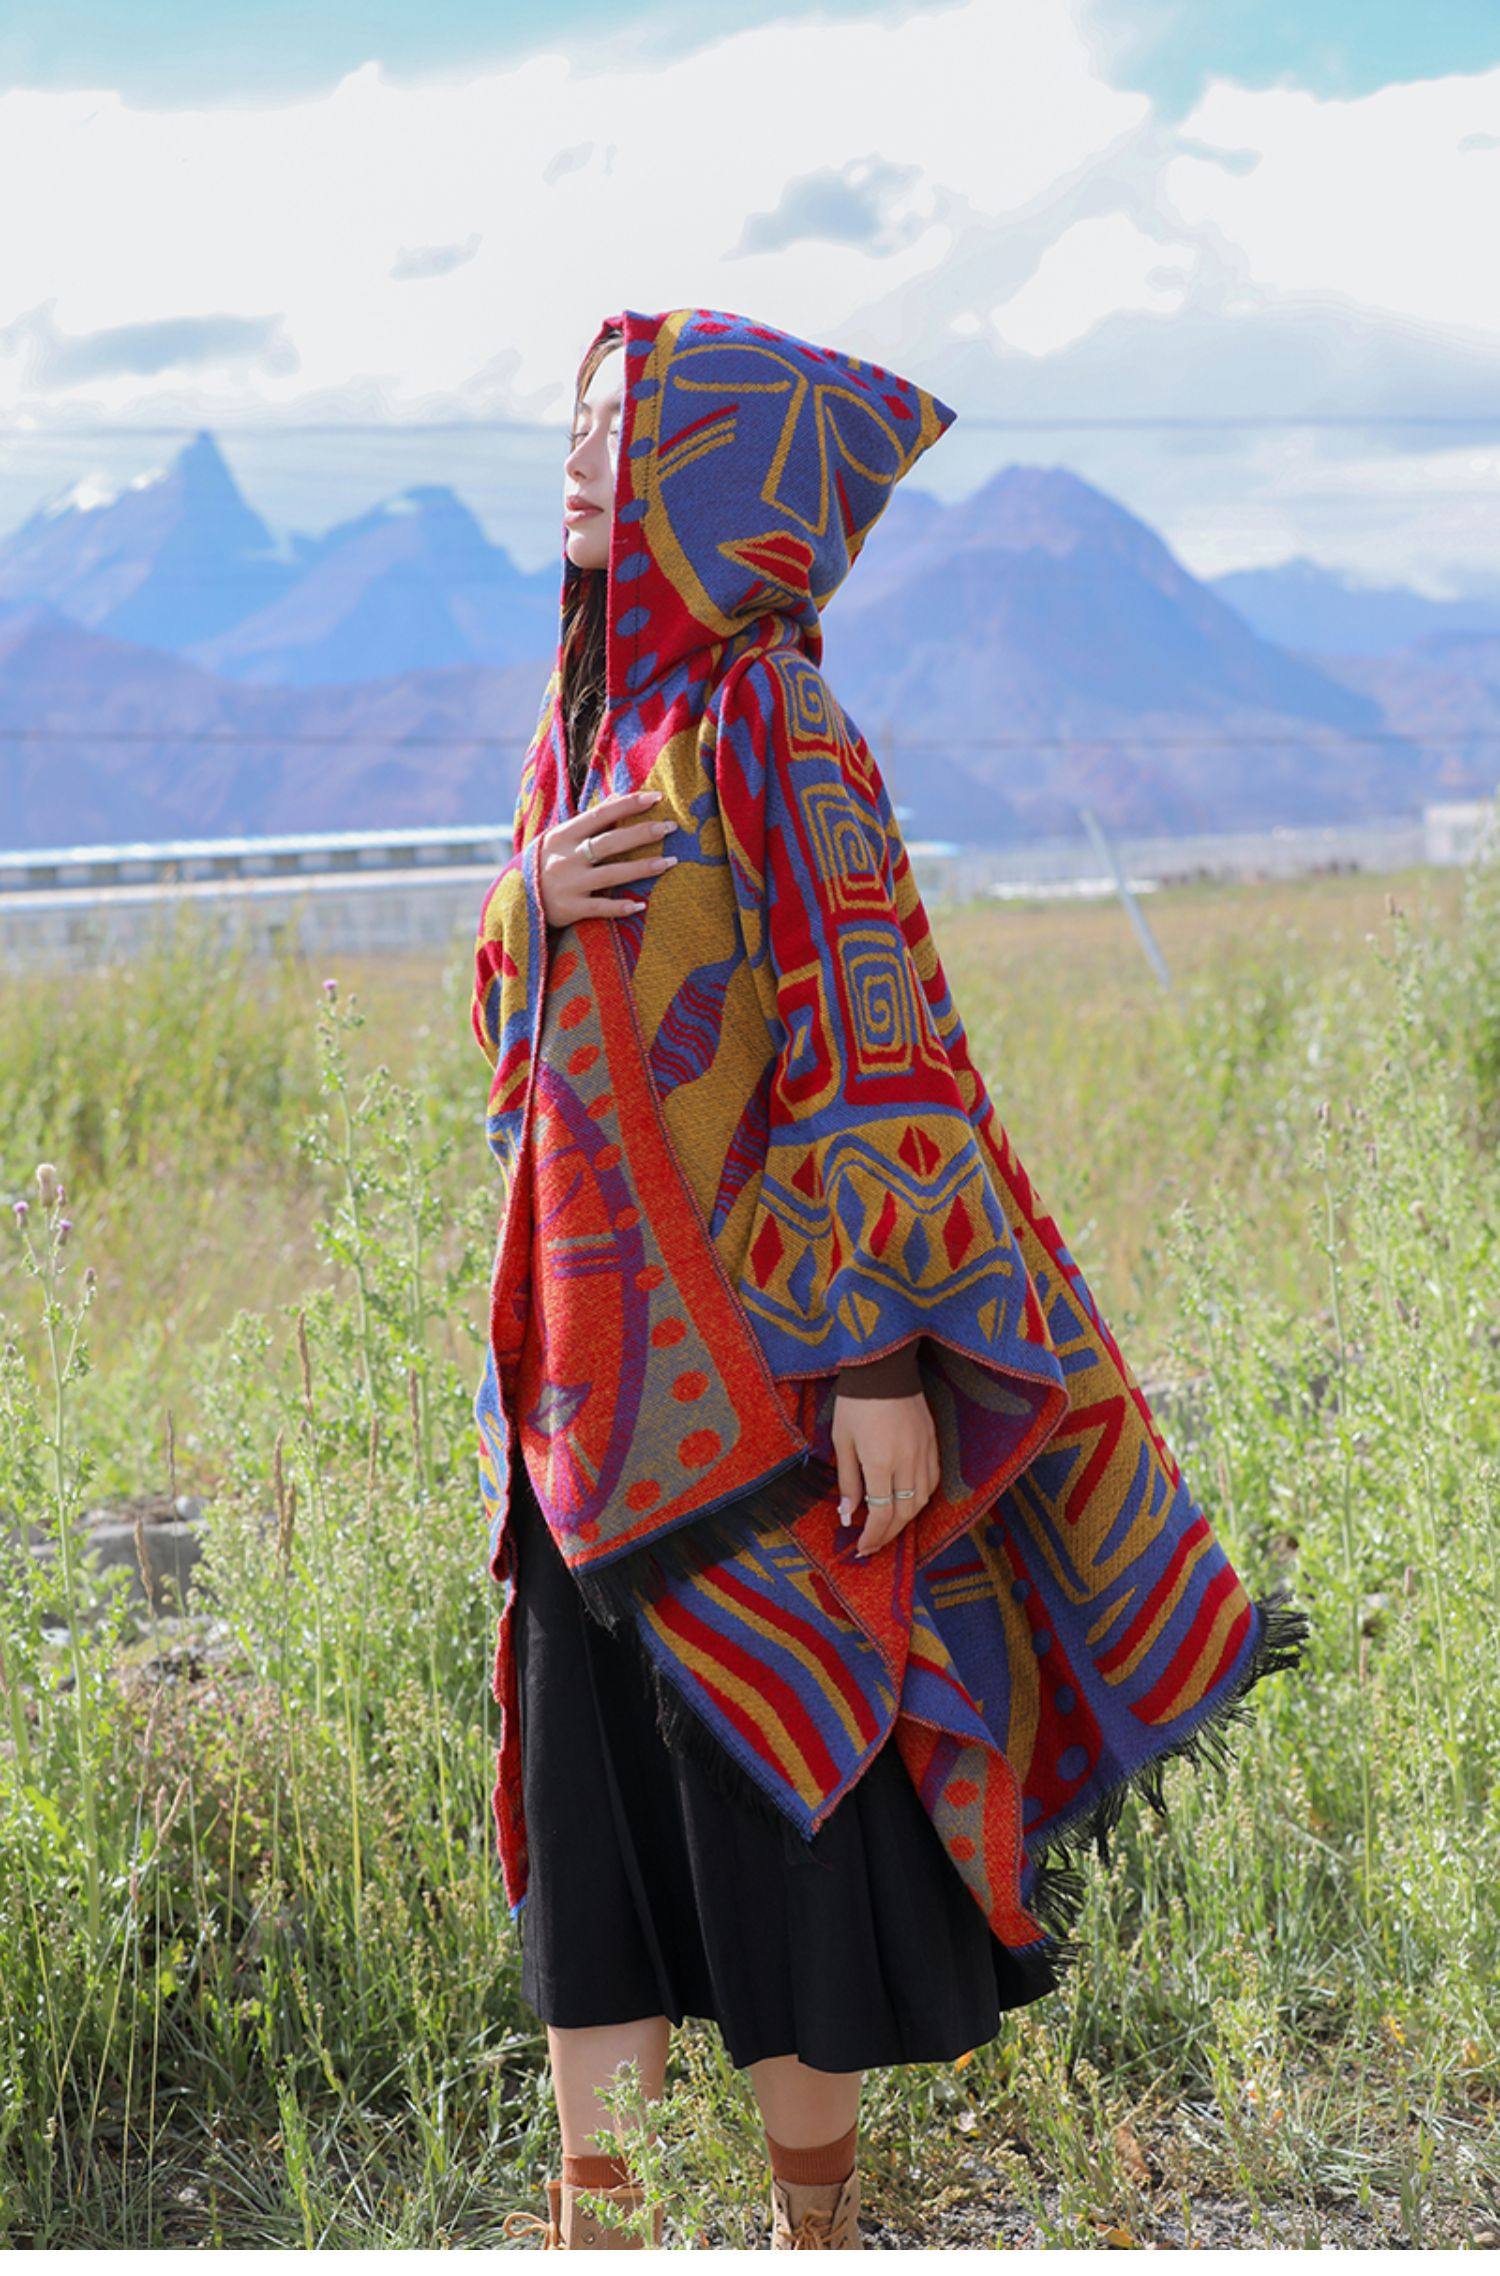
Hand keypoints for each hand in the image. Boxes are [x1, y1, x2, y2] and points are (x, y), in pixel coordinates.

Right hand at [538, 789, 675, 926]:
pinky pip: (601, 907)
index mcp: (563, 835)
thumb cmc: (544, 864)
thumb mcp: (559, 838)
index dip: (629, 805)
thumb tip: (619, 796)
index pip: (601, 815)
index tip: (656, 797)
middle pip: (610, 842)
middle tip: (670, 827)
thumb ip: (588, 821)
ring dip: (643, 867)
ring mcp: (569, 884)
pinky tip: (641, 905)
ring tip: (670, 862)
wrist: (513, 899)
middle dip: (642, 833)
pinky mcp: (570, 908)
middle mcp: (567, 857)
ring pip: (612, 873)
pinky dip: (621, 907)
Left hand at [833, 1389, 939, 1556]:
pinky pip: (932, 1480)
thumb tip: (847, 1514)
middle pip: (904, 1513)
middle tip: (873, 1546)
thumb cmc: (856, 1403)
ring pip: (922, 1500)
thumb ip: (847, 1480)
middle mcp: (907, 1461)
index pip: (881, 1513)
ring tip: (889, 1528)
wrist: (884, 1367)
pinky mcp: (933, 1442)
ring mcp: (924, 1452)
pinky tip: (907, 1502)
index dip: (872, 1536)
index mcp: (880, 1462)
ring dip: (906, 1520)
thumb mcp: (842, 1441)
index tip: (862, 1547)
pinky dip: (920, 1498)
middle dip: (888, 1534)